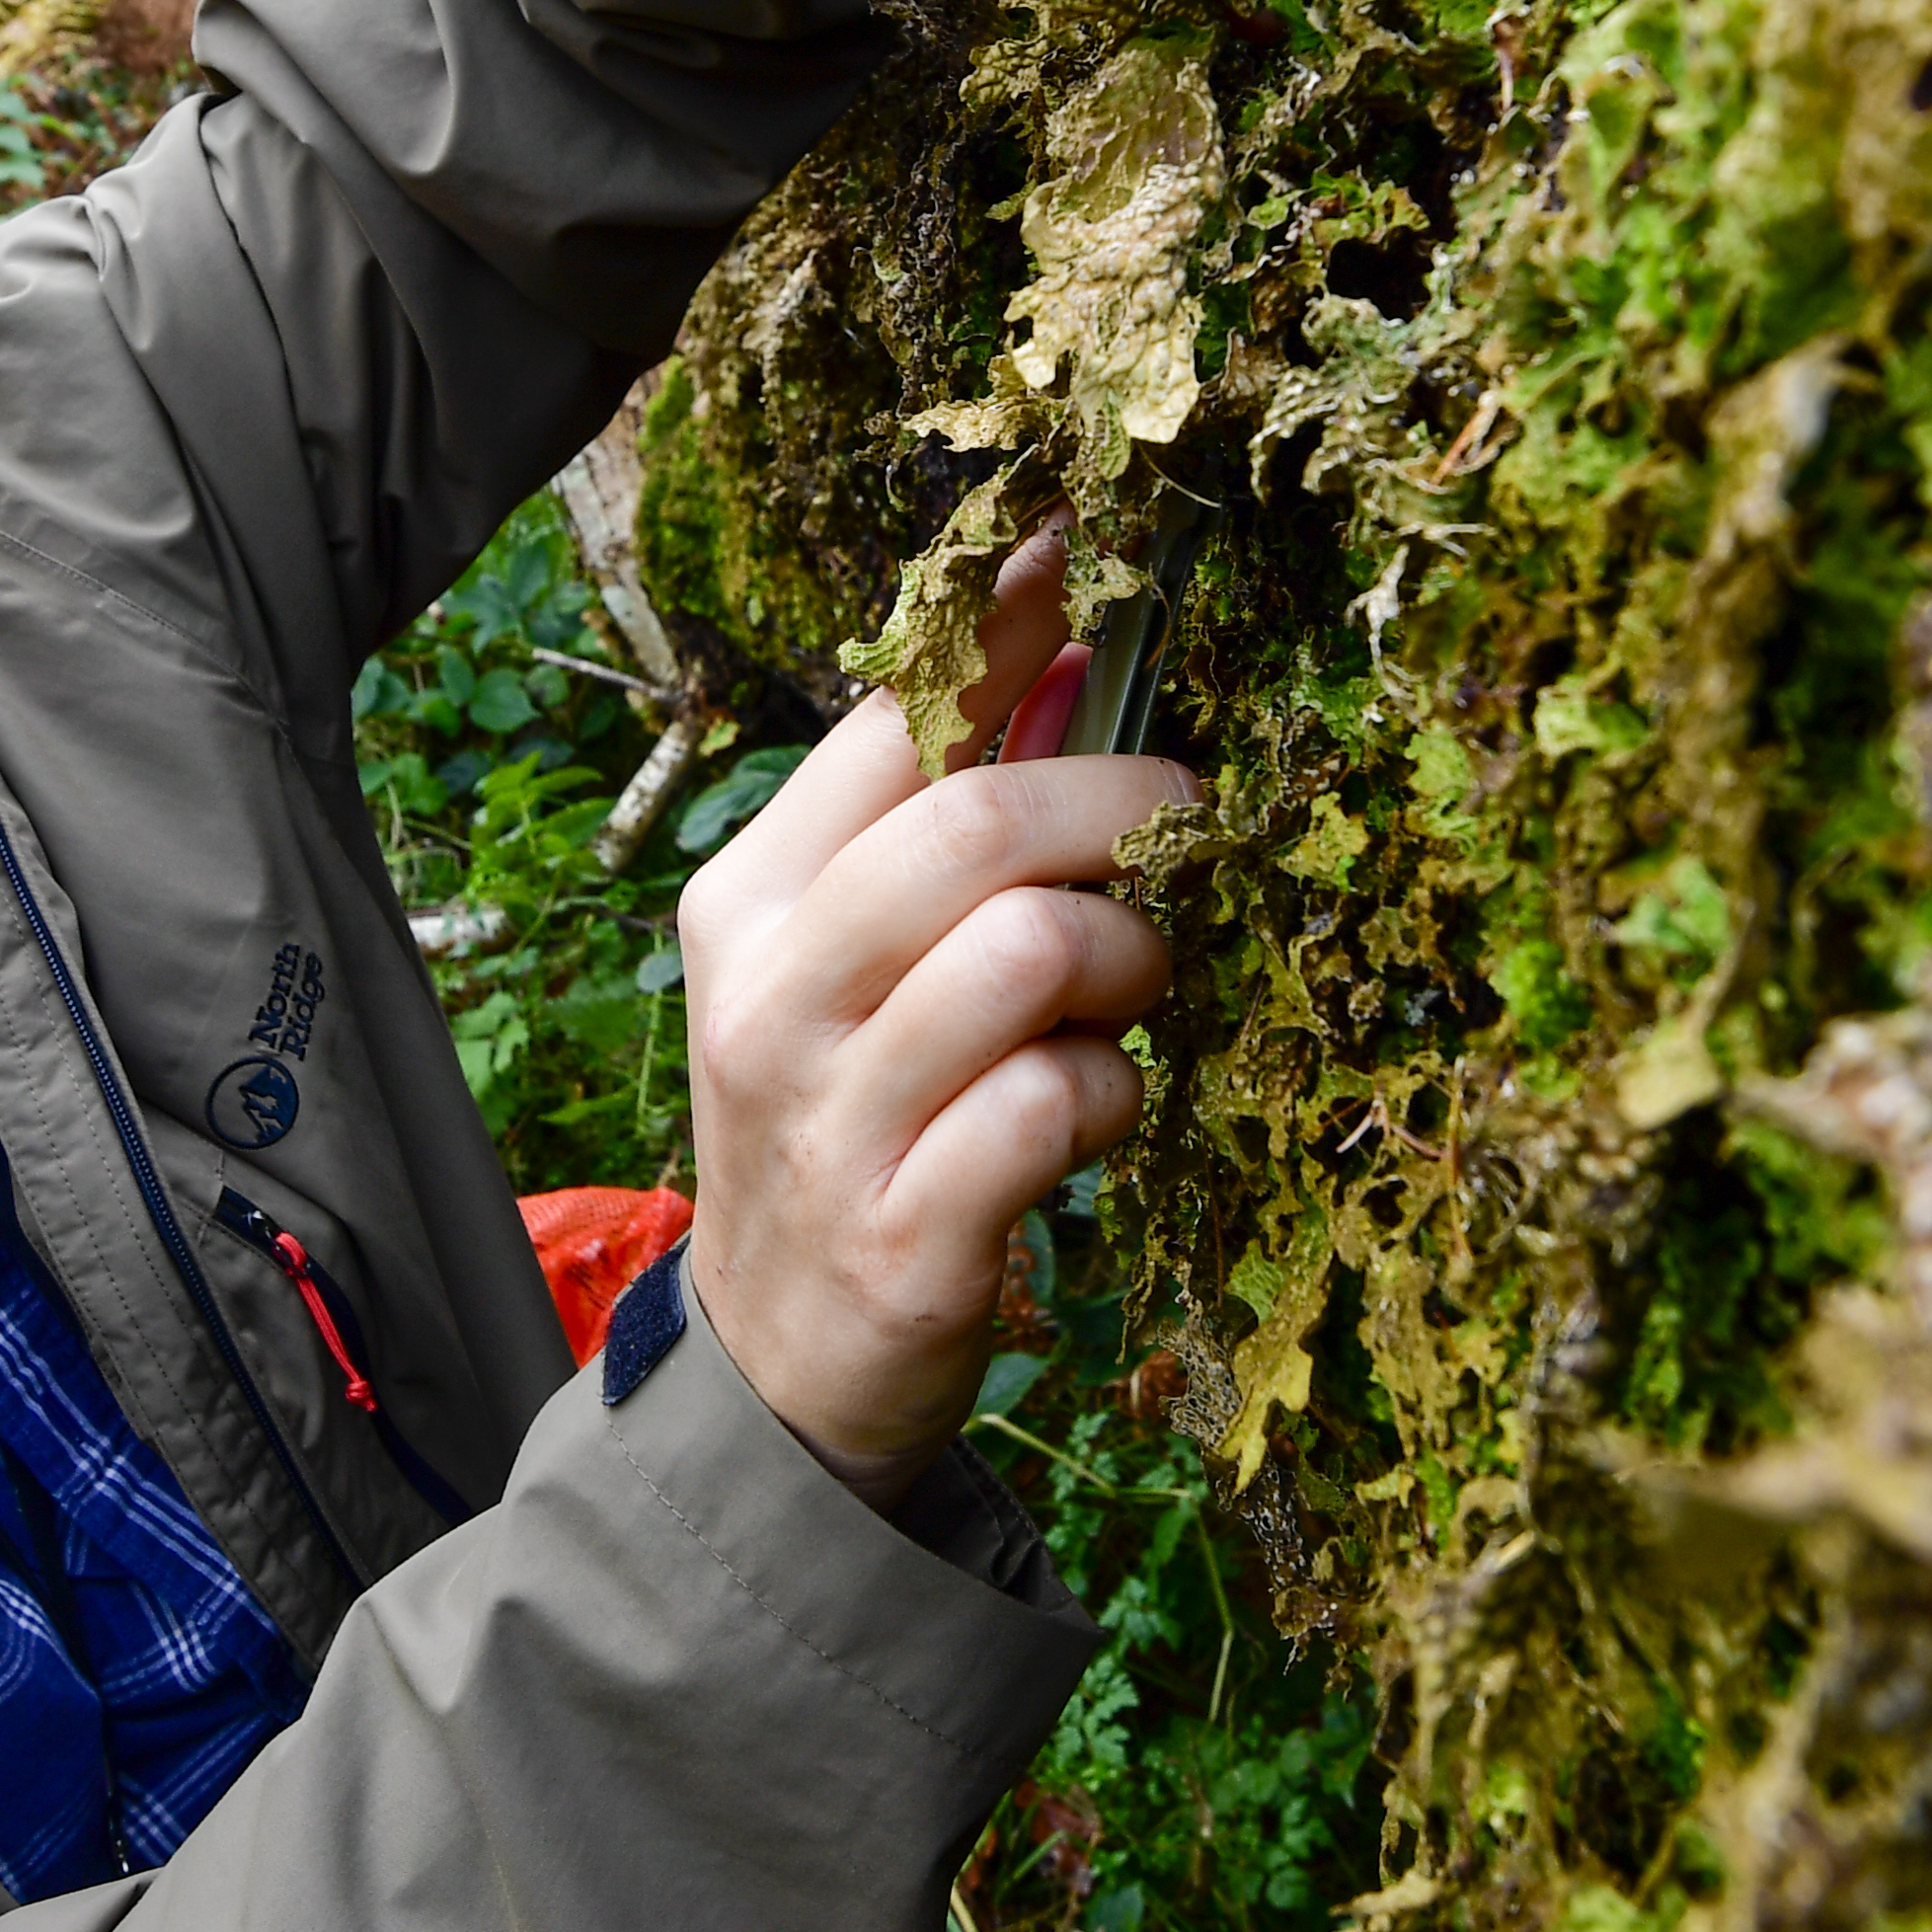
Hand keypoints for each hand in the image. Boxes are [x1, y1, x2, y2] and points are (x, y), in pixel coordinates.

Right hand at [671, 529, 1179, 1511]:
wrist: (779, 1365)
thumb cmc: (848, 1116)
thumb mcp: (858, 958)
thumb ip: (948, 810)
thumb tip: (1063, 645)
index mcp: (751, 900)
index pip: (884, 723)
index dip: (995, 632)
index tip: (1078, 566)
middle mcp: (771, 996)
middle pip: (978, 828)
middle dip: (1118, 807)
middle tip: (1180, 826)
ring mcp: (830, 1120)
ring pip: (1031, 952)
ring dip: (1124, 961)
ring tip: (1122, 996)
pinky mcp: (905, 1234)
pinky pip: (1058, 1105)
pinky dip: (1110, 1096)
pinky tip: (1093, 1113)